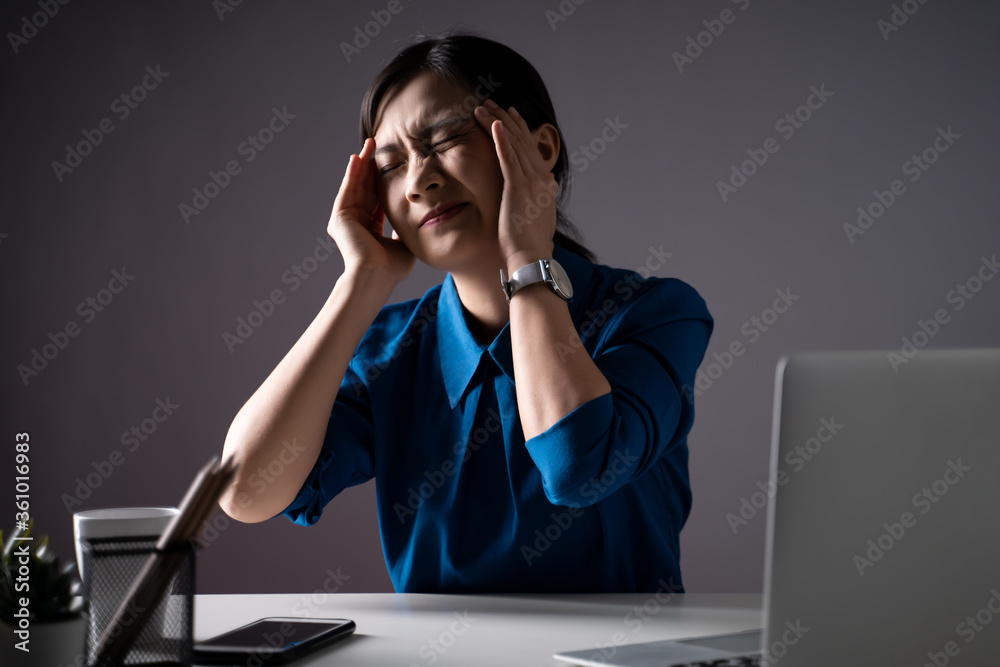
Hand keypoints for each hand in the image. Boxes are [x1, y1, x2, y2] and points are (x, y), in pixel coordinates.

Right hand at [327, 137, 414, 285]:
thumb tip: (415, 217)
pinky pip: (348, 190)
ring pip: (356, 185)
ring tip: (369, 144)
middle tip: (378, 146)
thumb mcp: (404, 243)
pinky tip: (357, 157)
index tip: (391, 164)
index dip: (383, 181)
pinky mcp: (340, 217)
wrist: (377, 276)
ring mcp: (347, 220)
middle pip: (366, 188)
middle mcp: (357, 223)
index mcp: (371, 230)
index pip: (377, 200)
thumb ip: (405, 228)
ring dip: (362, 164)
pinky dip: (352, 173)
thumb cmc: (392, 268)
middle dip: (372, 167)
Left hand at [474, 99, 558, 272]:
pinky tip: (492, 123)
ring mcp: (531, 182)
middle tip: (494, 103)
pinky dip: (501, 138)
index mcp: (545, 185)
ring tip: (483, 107)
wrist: (531, 257)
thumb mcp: (541, 216)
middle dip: (506, 120)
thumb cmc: (531, 245)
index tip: (510, 117)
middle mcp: (541, 178)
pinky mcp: (517, 187)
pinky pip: (508, 157)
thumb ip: (544, 196)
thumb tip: (551, 183)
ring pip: (514, 144)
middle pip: (522, 142)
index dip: (520, 131)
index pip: (531, 151)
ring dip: (498, 122)